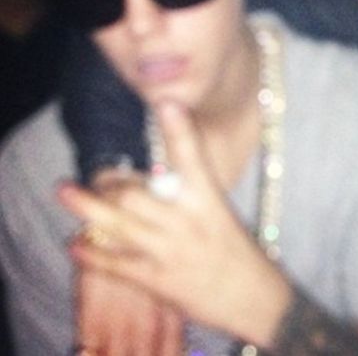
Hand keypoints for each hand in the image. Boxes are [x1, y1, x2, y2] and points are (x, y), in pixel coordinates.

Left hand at [58, 101, 291, 348]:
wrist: (253, 296)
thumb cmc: (236, 248)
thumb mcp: (219, 211)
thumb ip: (189, 192)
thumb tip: (155, 174)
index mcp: (208, 199)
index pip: (193, 157)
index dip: (179, 129)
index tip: (167, 101)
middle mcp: (188, 221)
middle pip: (136, 192)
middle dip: (110, 182)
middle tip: (98, 176)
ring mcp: (171, 251)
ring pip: (119, 225)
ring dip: (88, 207)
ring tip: (65, 190)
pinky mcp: (159, 280)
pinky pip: (117, 264)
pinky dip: (92, 254)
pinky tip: (76, 244)